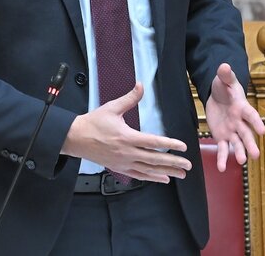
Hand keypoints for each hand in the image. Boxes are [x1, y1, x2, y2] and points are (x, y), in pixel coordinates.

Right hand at [61, 82, 191, 182]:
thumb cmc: (93, 123)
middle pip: (154, 159)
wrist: (76, 138)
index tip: (182, 146)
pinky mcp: (119, 168)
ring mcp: (123, 162)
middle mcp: (126, 152)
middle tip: (188, 164)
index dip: (169, 144)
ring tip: (180, 174)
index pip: (153, 142)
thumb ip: (129, 98)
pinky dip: (152, 178)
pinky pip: (139, 175)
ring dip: (166, 172)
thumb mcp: (112, 108)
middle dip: (173, 162)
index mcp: (126, 137)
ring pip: (148, 170)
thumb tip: (141, 85)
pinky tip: (163, 179)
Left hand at [205, 63, 264, 171]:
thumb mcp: (224, 79)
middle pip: (246, 134)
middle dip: (250, 144)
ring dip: (240, 153)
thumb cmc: (224, 86)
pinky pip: (223, 149)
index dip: (256, 123)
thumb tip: (224, 66)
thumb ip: (225, 75)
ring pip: (237, 144)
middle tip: (256, 155)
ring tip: (242, 162)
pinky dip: (223, 159)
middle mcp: (239, 121)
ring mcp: (232, 130)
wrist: (218, 95)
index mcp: (242, 107)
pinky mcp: (222, 136)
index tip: (262, 131)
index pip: (251, 115)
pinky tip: (221, 168)